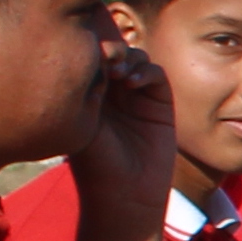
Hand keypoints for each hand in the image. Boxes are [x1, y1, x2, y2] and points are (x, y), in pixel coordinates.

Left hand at [64, 46, 180, 240]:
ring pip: (135, 58)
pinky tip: (132, 83)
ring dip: (127, 58)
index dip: (88, 47)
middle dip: (109, 48)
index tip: (82, 50)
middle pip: (113, 51)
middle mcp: (112, 91)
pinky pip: (155, 74)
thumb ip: (87, 86)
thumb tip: (91, 50)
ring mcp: (136, 96)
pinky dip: (145, 71)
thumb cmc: (95, 163)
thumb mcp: (81, 120)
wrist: (125, 194)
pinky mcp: (159, 103)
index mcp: (87, 93)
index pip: (89, 57)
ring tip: (117, 73)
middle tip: (103, 56)